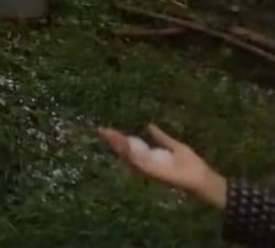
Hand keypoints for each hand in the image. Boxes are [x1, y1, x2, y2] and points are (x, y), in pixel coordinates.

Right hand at [97, 124, 227, 209]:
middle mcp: (146, 163)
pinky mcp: (152, 172)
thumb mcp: (175, 146)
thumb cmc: (192, 165)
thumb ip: (162, 138)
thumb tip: (148, 125)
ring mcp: (147, 168)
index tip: (107, 128)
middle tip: (100, 129)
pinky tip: (121, 143)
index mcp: (150, 157)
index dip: (118, 137)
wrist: (203, 179)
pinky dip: (128, 153)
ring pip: (127, 155)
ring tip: (106, 133)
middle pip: (124, 151)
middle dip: (112, 140)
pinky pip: (137, 161)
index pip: (130, 146)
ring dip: (116, 144)